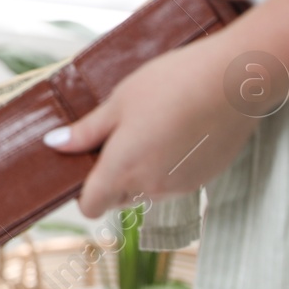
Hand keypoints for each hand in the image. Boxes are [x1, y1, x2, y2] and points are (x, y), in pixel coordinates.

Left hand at [44, 33, 260, 217]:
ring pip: (147, 190)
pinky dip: (169, 166)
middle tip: (118, 135)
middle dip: (112, 177)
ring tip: (152, 126)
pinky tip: (178, 131)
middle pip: (118, 198)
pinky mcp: (205, 179)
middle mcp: (150, 189)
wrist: (233, 82)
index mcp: (122, 171)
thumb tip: (54, 145)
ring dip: (142, 170)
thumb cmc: (169, 85)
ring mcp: (181, 187)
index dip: (83, 190)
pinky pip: (174, 182)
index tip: (85, 163)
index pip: (90, 206)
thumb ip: (86, 131)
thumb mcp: (118, 102)